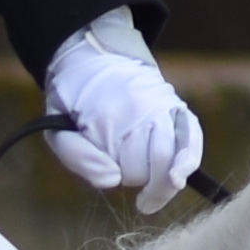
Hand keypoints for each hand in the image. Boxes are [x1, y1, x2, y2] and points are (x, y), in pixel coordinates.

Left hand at [42, 11, 201, 211]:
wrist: (92, 57)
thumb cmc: (71, 100)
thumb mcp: (57, 130)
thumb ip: (79, 159)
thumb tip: (113, 181)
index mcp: (108, 119)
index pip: (126, 168)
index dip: (119, 177)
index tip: (112, 177)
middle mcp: (140, 111)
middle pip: (153, 165)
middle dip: (145, 181)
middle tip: (136, 190)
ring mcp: (161, 106)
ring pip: (174, 154)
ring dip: (168, 178)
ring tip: (161, 192)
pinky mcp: (175, 104)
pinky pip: (192, 134)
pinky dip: (190, 158)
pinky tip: (180, 176)